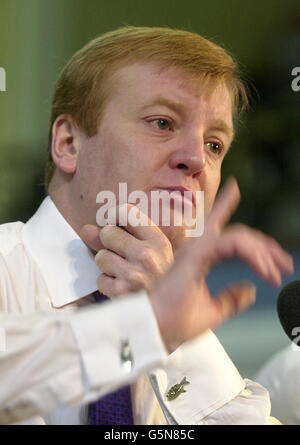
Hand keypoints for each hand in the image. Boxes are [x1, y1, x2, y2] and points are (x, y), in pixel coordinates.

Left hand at [81, 205, 173, 295]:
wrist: (172, 311)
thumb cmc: (160, 279)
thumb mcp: (152, 254)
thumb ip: (119, 237)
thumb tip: (85, 229)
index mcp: (159, 242)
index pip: (128, 212)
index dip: (114, 215)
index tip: (112, 222)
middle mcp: (147, 255)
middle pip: (108, 232)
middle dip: (108, 242)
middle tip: (120, 253)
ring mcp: (134, 274)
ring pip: (101, 257)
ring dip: (107, 265)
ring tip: (123, 272)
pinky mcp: (122, 292)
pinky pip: (100, 280)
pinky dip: (107, 284)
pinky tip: (122, 287)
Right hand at [148, 177, 293, 351]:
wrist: (155, 329)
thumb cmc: (175, 322)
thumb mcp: (213, 311)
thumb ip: (230, 299)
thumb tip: (249, 289)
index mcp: (199, 258)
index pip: (222, 232)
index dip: (229, 209)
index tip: (235, 189)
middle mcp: (198, 249)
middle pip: (239, 236)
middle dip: (265, 247)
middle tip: (285, 264)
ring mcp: (197, 249)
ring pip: (239, 237)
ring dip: (263, 253)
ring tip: (276, 272)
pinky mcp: (198, 254)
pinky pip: (233, 244)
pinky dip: (253, 255)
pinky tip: (265, 268)